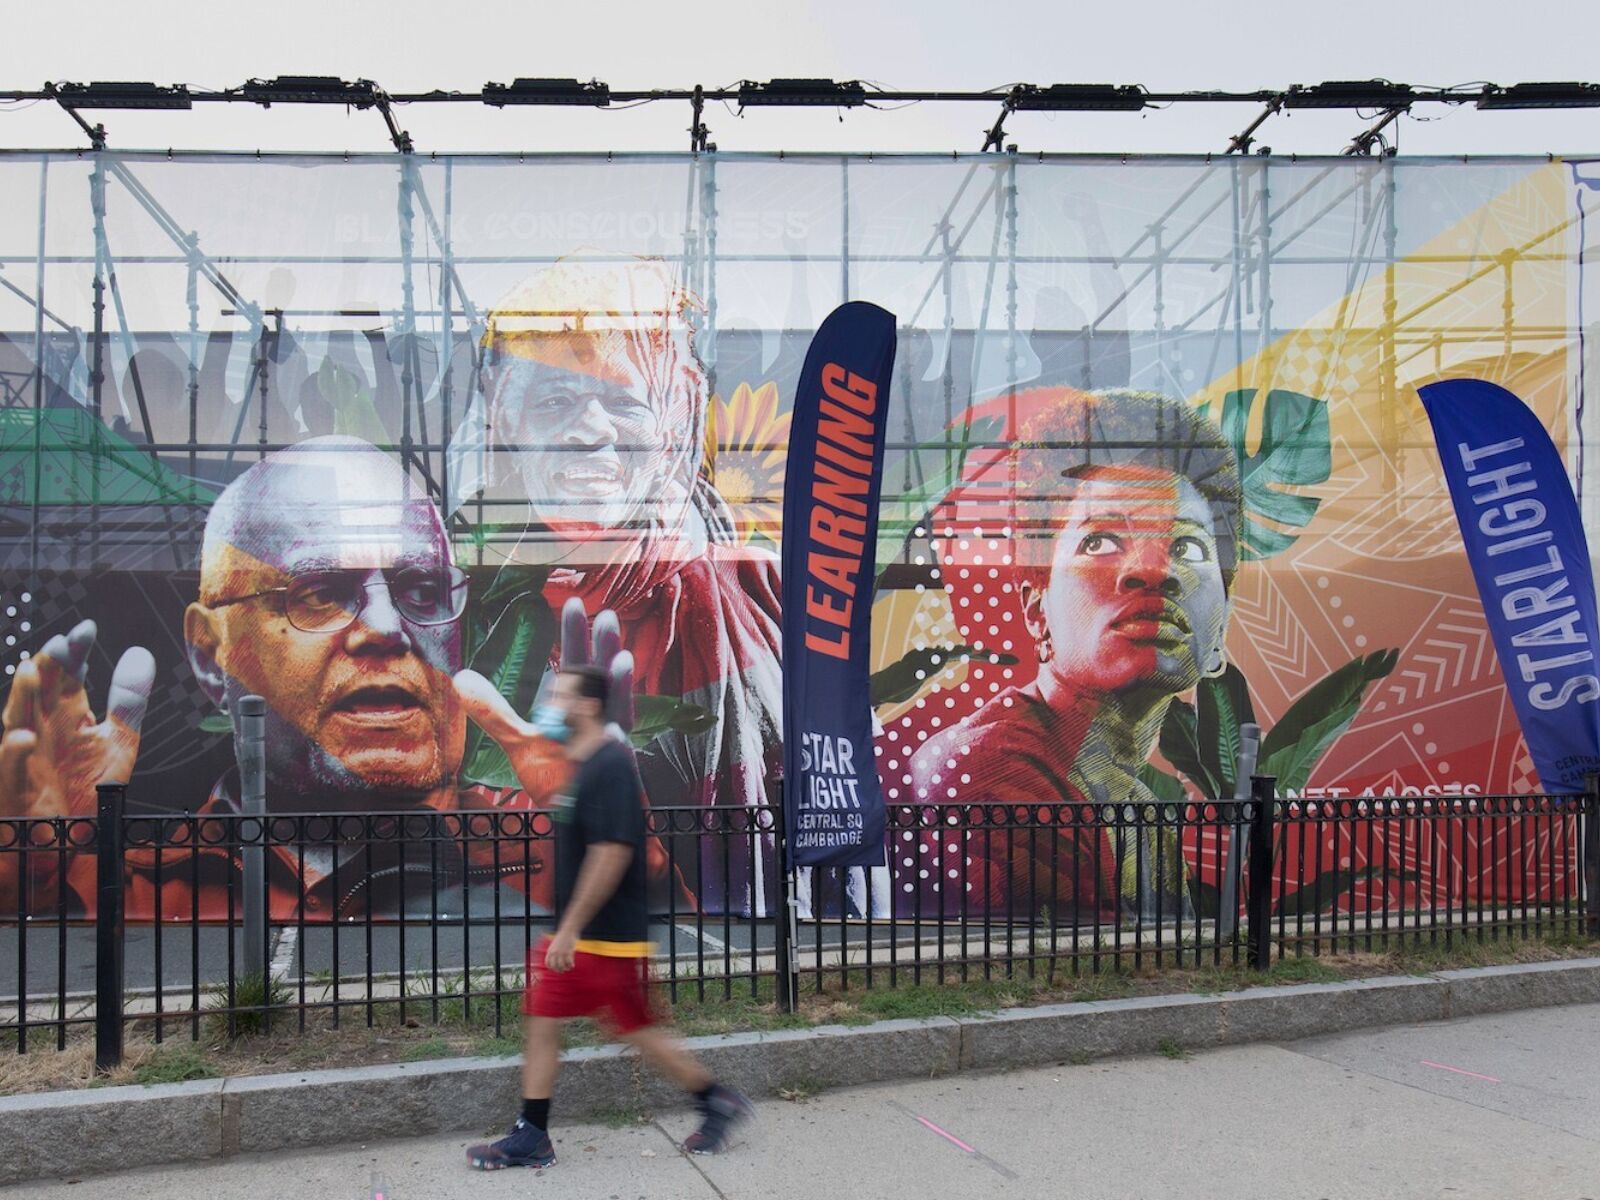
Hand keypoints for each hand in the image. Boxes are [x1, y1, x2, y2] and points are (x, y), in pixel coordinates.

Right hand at [0, 620, 153, 819]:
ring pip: (17, 719)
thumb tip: (139, 653)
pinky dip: (15, 752)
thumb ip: (127, 700)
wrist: (72, 839)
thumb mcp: (118, 741)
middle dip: (47, 665)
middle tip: (60, 642)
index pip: (68, 674)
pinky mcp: (14, 786)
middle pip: (40, 689)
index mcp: (68, 713)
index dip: (75, 651)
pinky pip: (10, 767)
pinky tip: (25, 738)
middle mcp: (43, 727)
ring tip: (33, 670)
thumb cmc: (88, 789)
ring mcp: (26, 754)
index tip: (86, 629)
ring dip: (22, 695)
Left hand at [452, 599, 634, 802]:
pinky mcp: (614, 762)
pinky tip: (616, 713)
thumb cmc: (556, 779)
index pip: (575, 662)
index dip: (574, 635)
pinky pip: (617, 740)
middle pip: (600, 675)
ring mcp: (609, 738)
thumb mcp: (518, 743)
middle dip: (602, 646)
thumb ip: (494, 712)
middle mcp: (596, 715)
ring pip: (617, 702)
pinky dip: (618, 724)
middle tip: (605, 614)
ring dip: (619, 679)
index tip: (572, 603)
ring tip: (620, 650)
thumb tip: (461, 679)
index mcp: (576, 705)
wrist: (573, 818)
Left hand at [546, 928, 576, 972]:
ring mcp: (561, 952)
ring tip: (568, 968)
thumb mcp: (554, 945)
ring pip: (561, 965)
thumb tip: (556, 960)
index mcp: (550, 951)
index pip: (548, 963)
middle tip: (562, 971)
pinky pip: (569, 962)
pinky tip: (572, 965)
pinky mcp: (568, 951)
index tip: (555, 969)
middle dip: (558, 970)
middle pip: (554, 966)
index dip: (551, 968)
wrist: (568, 930)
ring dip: (565, 969)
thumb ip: (554, 952)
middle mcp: (555, 953)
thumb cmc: (562, 937)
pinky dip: (570, 965)